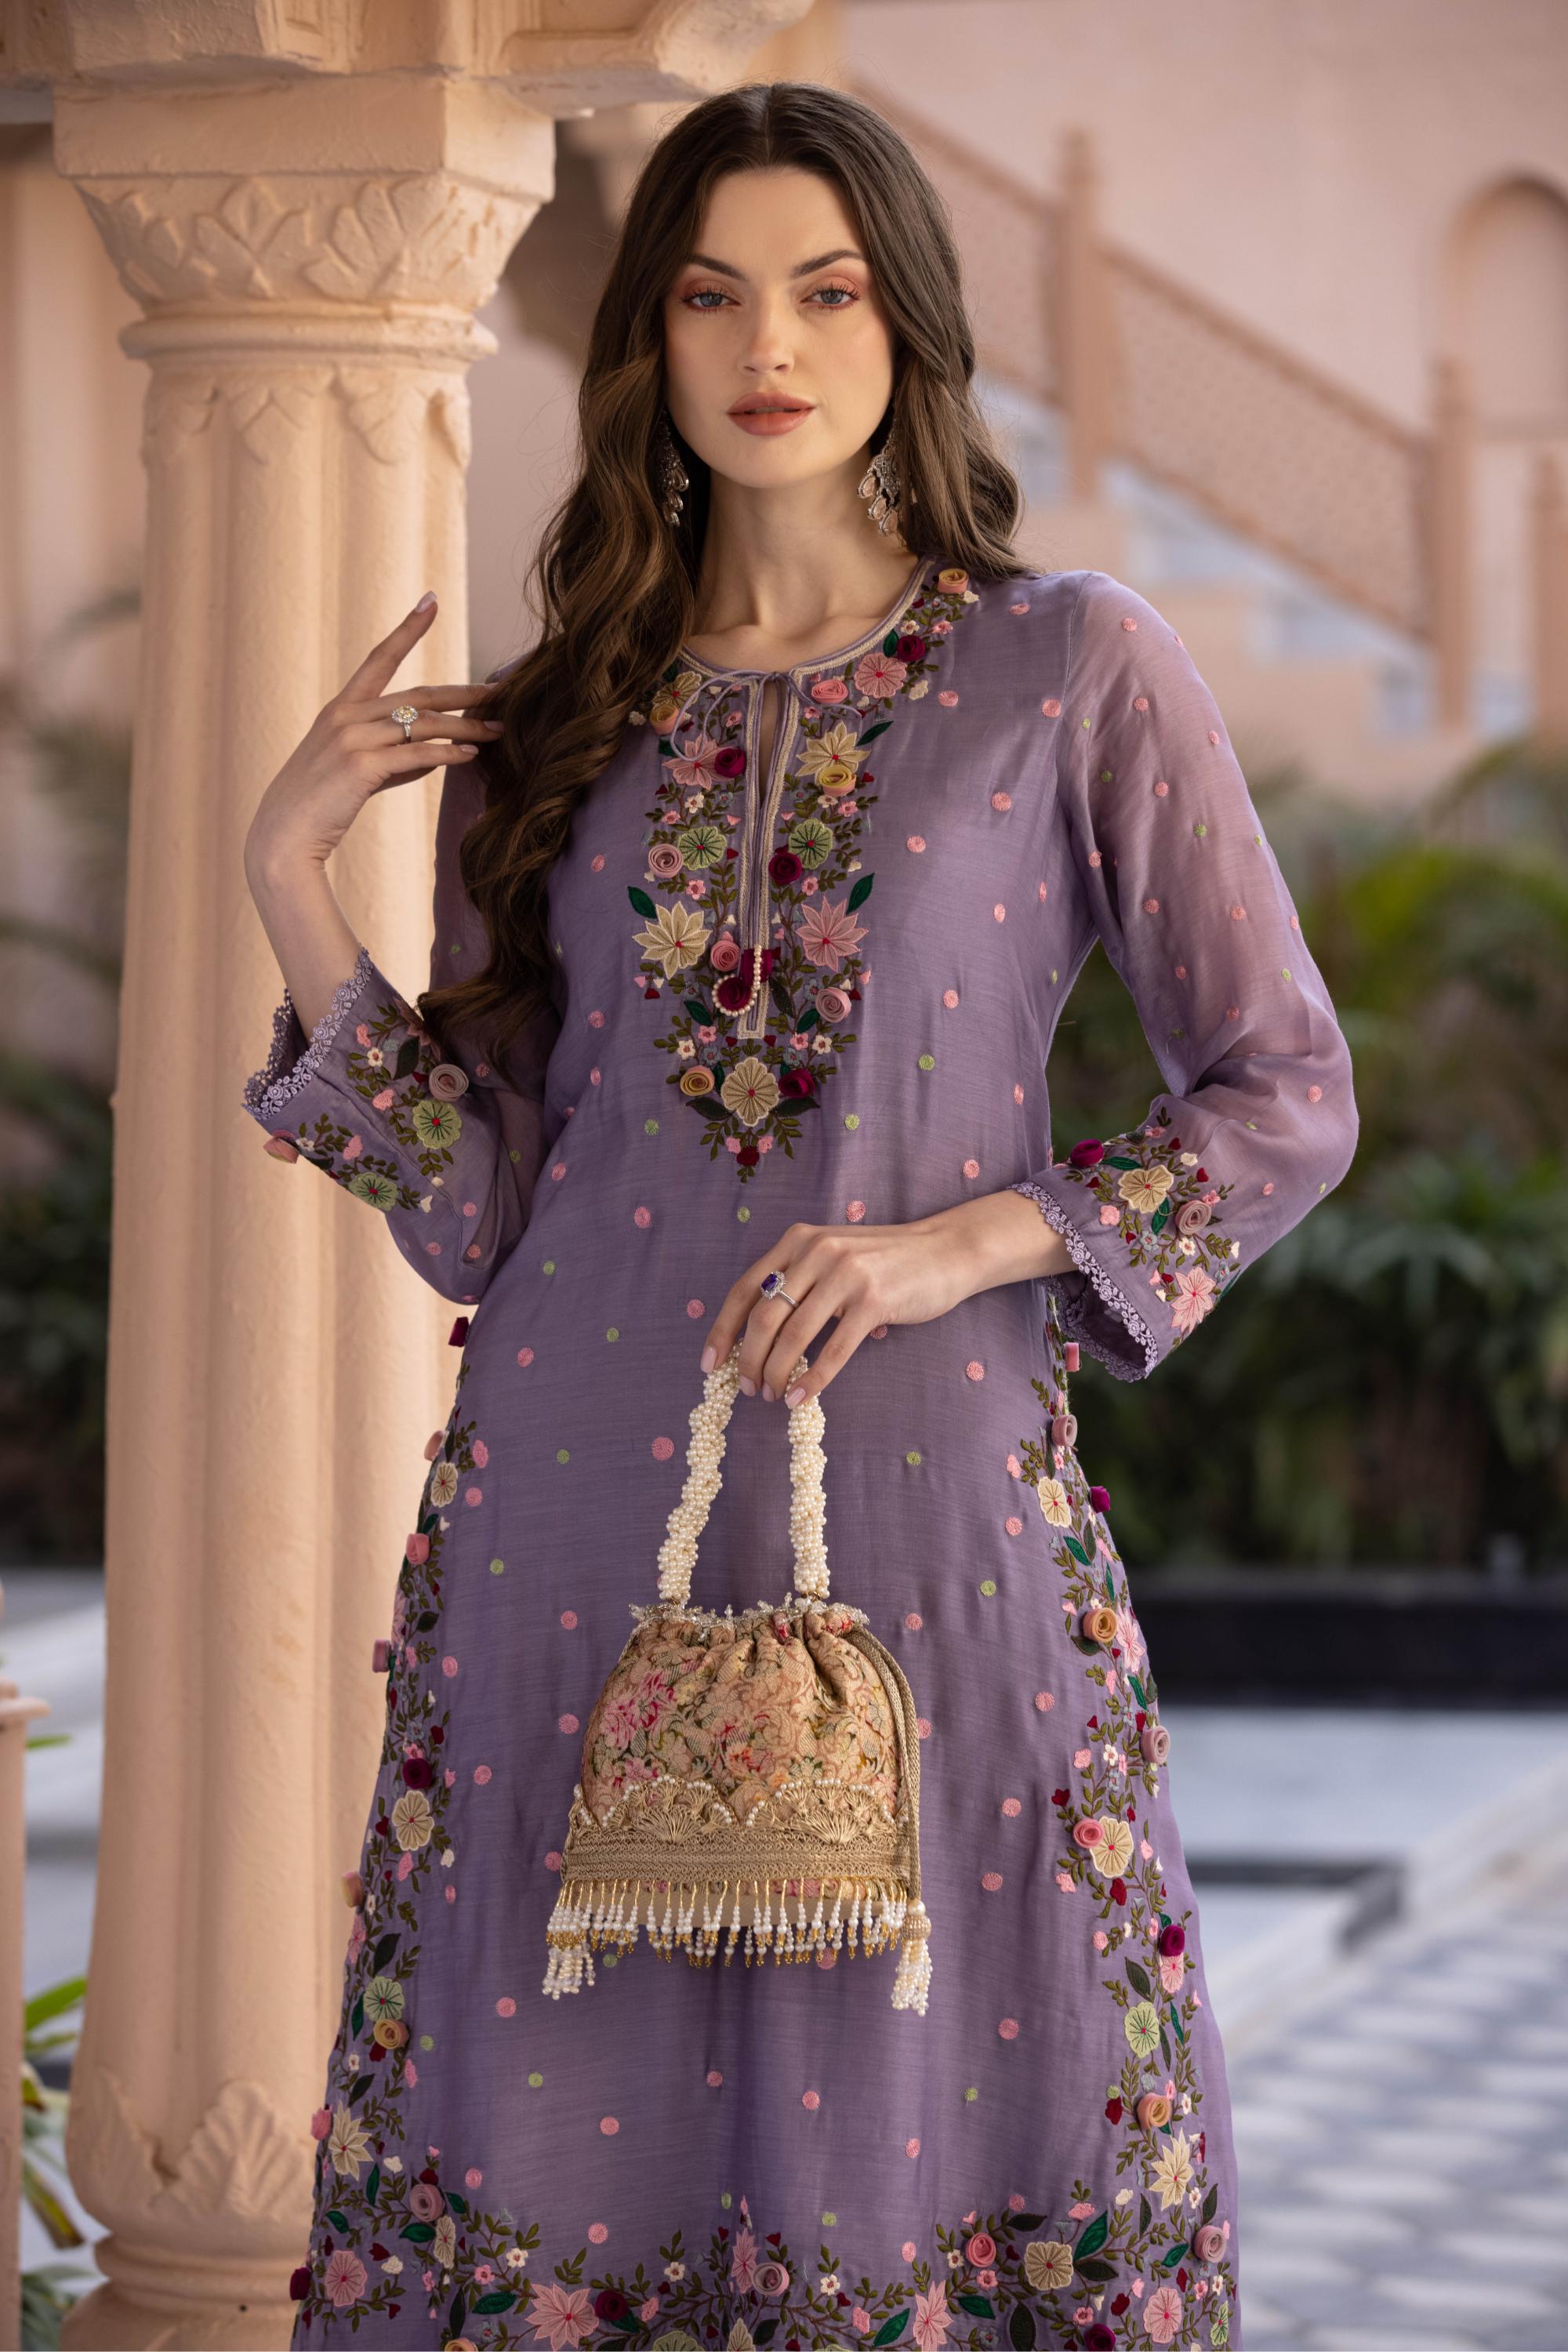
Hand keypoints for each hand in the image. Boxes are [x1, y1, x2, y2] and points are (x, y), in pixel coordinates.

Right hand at [242, 592, 506, 884]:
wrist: (282, 838)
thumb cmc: (319, 807)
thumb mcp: (354, 771)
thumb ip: (392, 756)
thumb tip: (437, 754)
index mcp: (341, 708)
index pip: (380, 658)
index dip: (408, 629)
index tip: (431, 601)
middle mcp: (346, 715)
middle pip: (419, 696)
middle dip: (464, 693)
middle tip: (501, 691)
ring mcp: (352, 738)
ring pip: (424, 725)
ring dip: (467, 728)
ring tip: (499, 732)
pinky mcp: (361, 766)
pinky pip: (417, 754)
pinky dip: (448, 755)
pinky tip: (470, 756)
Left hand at [697, 1215, 976, 1409]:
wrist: (945, 1250)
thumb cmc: (884, 1261)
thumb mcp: (832, 1256)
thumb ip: (798, 1280)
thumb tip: (757, 1336)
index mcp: (798, 1240)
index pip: (744, 1289)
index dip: (722, 1330)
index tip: (709, 1365)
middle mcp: (817, 1252)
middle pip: (764, 1316)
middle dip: (749, 1359)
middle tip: (748, 1388)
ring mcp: (846, 1274)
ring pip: (794, 1336)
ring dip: (777, 1372)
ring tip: (772, 1396)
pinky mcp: (874, 1300)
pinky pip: (833, 1349)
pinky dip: (812, 1379)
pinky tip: (800, 1397)